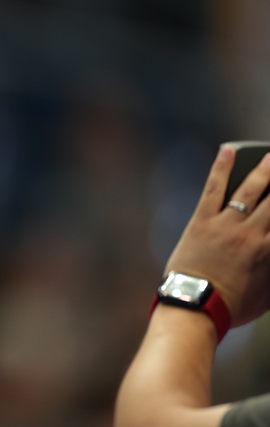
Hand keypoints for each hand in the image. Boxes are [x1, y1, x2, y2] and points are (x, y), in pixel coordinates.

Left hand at [165, 146, 269, 326]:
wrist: (195, 307)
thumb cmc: (233, 306)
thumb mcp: (269, 295)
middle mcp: (253, 234)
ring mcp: (227, 225)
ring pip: (250, 191)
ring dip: (263, 170)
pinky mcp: (202, 220)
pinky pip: (213, 189)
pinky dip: (221, 168)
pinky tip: (228, 151)